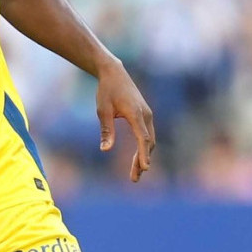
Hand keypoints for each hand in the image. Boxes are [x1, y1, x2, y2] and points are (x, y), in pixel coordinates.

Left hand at [95, 60, 155, 182]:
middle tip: (134, 179)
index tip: (145, 168)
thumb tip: (105, 150)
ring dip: (143, 156)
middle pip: (148, 142)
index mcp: (135, 113)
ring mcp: (147, 115)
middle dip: (142, 161)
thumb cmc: (106, 91)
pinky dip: (144, 148)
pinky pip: (147, 135)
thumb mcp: (102, 110)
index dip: (143, 154)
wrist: (114, 73)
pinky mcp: (145, 115)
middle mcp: (145, 114)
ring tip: (135, 174)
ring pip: (149, 140)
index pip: (143, 138)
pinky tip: (137, 159)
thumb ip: (106, 130)